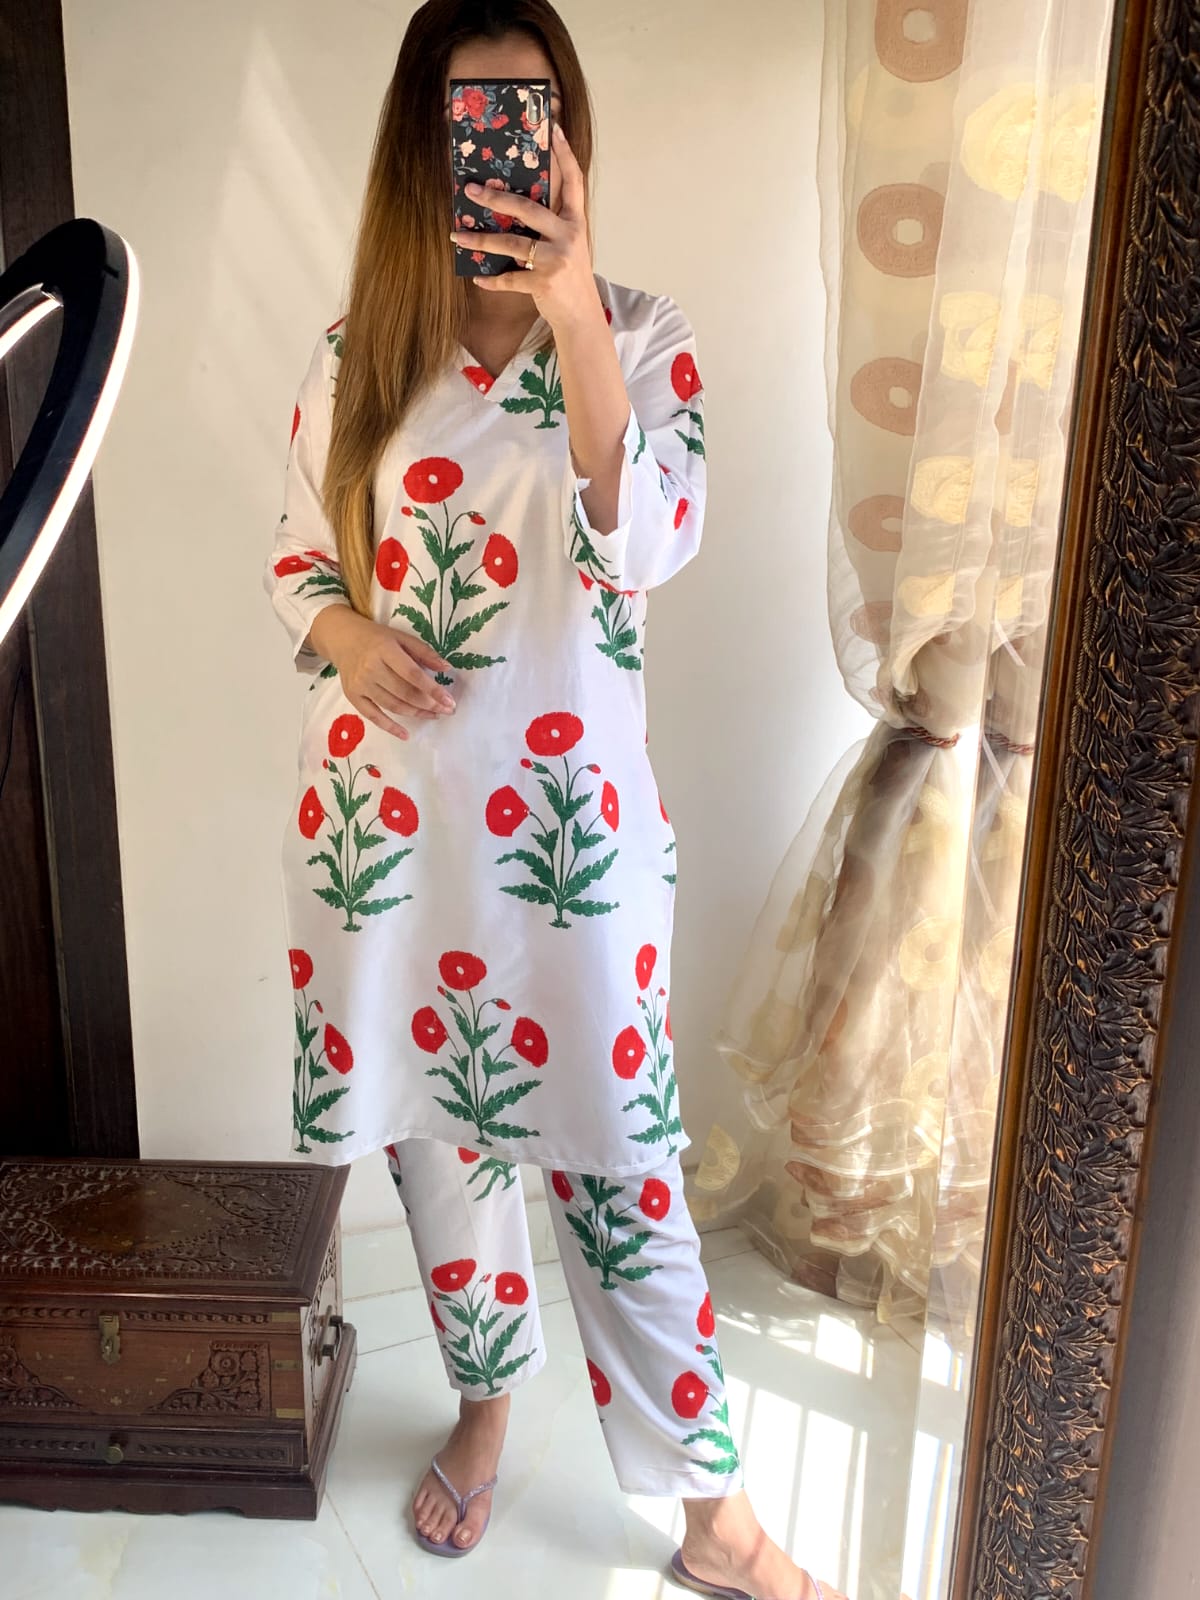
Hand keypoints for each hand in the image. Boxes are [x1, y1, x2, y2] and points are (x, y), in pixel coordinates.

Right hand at [309, 605, 454, 741]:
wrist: (343, 639)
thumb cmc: (377, 638)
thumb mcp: (401, 637)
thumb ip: (424, 652)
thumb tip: (446, 668)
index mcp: (385, 650)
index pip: (413, 674)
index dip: (433, 690)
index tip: (449, 701)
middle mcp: (371, 669)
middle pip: (404, 693)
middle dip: (429, 705)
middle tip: (447, 711)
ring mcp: (361, 684)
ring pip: (393, 706)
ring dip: (416, 714)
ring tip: (433, 716)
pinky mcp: (353, 696)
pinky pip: (373, 716)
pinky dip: (390, 727)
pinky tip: (406, 734)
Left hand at [452, 125, 601, 330]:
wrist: (581, 317)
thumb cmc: (569, 278)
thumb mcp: (568, 247)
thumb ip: (550, 226)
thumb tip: (512, 207)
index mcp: (576, 223)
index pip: (574, 182)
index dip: (565, 155)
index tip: (554, 130)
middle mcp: (569, 237)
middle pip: (528, 208)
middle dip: (496, 197)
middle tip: (470, 190)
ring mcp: (557, 260)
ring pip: (511, 243)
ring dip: (479, 240)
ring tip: (456, 236)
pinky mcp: (544, 283)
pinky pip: (509, 278)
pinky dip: (491, 279)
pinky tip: (477, 277)